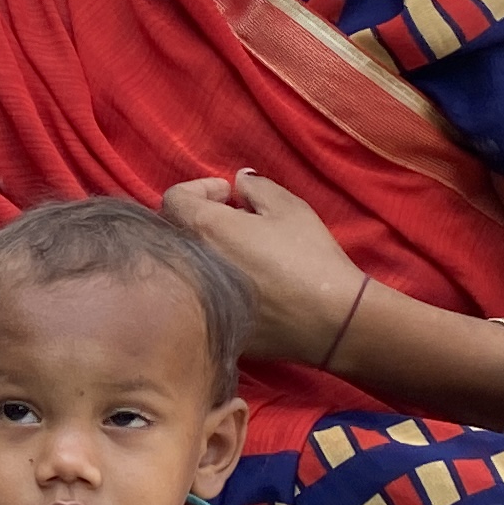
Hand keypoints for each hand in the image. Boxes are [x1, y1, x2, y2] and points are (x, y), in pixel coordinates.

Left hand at [159, 171, 367, 369]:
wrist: (330, 320)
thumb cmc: (309, 257)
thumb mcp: (288, 208)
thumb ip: (256, 187)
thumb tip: (238, 182)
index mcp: (205, 228)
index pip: (174, 199)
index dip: (198, 189)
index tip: (228, 194)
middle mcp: (190, 264)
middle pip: (173, 232)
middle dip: (197, 218)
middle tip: (232, 218)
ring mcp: (196, 297)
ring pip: (184, 266)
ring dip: (204, 250)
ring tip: (239, 250)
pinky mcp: (210, 323)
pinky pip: (199, 295)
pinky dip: (212, 282)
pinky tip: (244, 283)